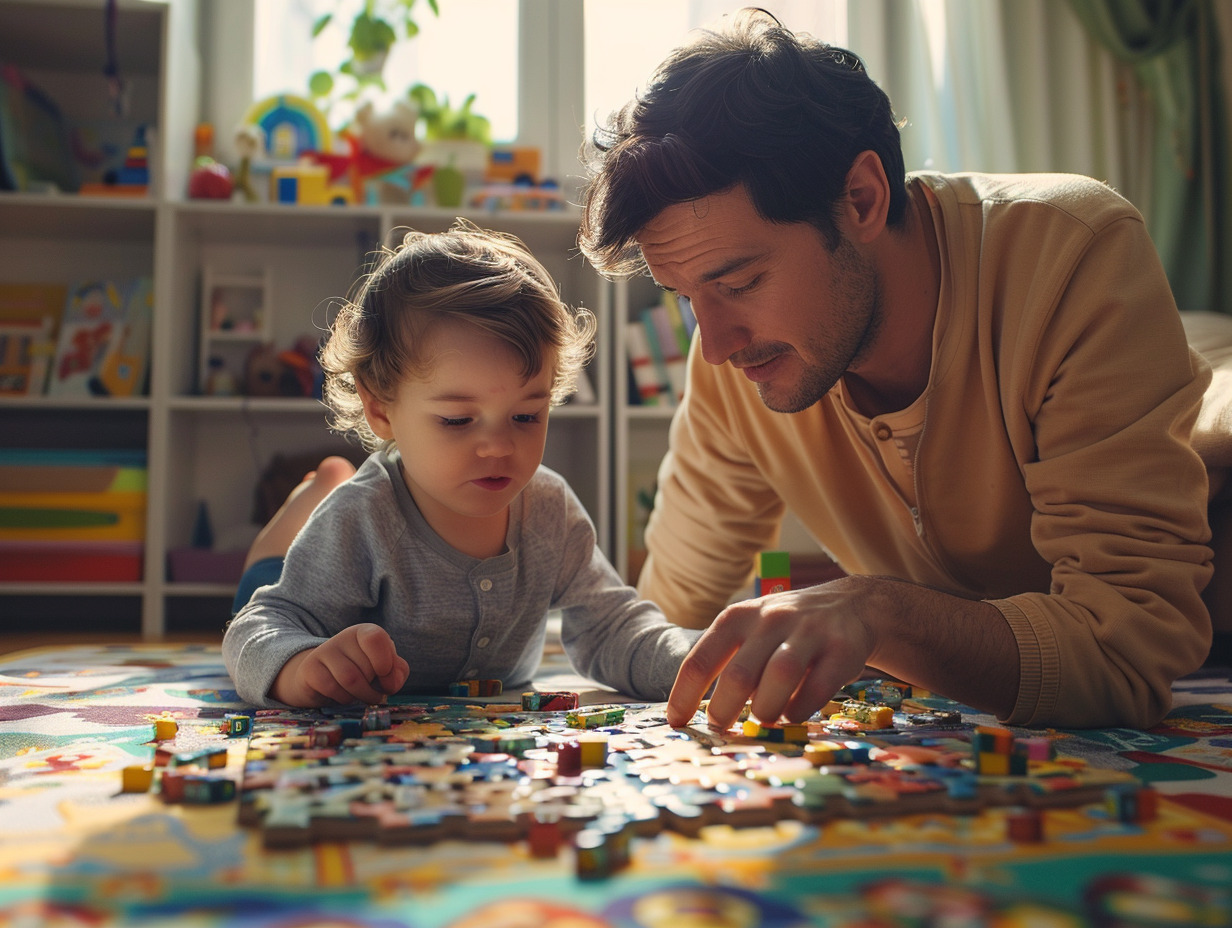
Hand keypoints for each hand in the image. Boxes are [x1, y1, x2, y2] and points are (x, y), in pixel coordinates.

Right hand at [270, 623, 409, 706]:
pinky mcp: (310, 669)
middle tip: (372, 690)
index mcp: (364, 632)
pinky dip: (344, 699)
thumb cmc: (361, 671)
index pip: (376, 638)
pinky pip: (332, 688)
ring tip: (362, 696)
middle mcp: (343, 637)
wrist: (323, 679)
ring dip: (362, 695)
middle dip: (374, 687)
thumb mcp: (384, 668)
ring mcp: (324, 651)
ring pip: (350, 679)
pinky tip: (344, 696)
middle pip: (367, 667)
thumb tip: (391, 683)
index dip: (385, 662)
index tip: (385, 678)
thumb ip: (398, 671)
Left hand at [666, 578, 875, 729]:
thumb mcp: (751, 631)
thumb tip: (702, 715)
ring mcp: (808, 632)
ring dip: (766, 711)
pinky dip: (800, 710)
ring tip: (762, 722)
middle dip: (724, 710)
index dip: (684, 696)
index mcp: (738, 617)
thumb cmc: (786, 629)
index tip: (675, 722)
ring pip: (779, 677)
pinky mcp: (842, 649)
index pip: (700, 660)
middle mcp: (770, 620)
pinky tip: (793, 714)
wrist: (850, 605)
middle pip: (739, 674)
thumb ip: (730, 664)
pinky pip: (817, 688)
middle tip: (721, 728)